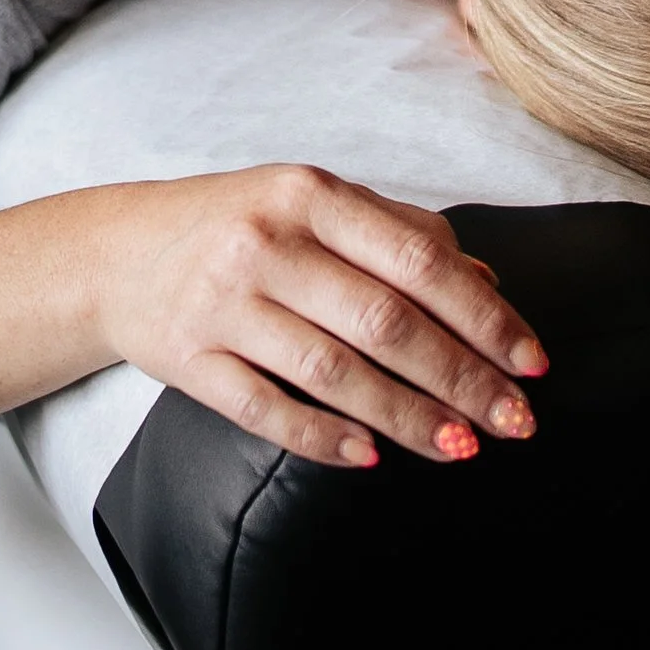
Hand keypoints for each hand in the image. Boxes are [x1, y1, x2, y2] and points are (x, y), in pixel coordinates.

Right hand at [89, 164, 547, 467]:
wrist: (118, 252)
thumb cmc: (239, 224)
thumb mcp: (315, 205)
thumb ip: (399, 235)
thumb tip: (487, 284)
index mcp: (311, 194)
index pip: (419, 258)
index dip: (483, 315)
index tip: (530, 362)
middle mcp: (268, 242)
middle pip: (384, 321)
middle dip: (460, 378)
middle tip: (512, 422)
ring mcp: (225, 303)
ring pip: (334, 371)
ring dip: (406, 417)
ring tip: (460, 447)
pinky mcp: (189, 360)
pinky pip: (266, 409)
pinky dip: (324, 436)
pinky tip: (370, 456)